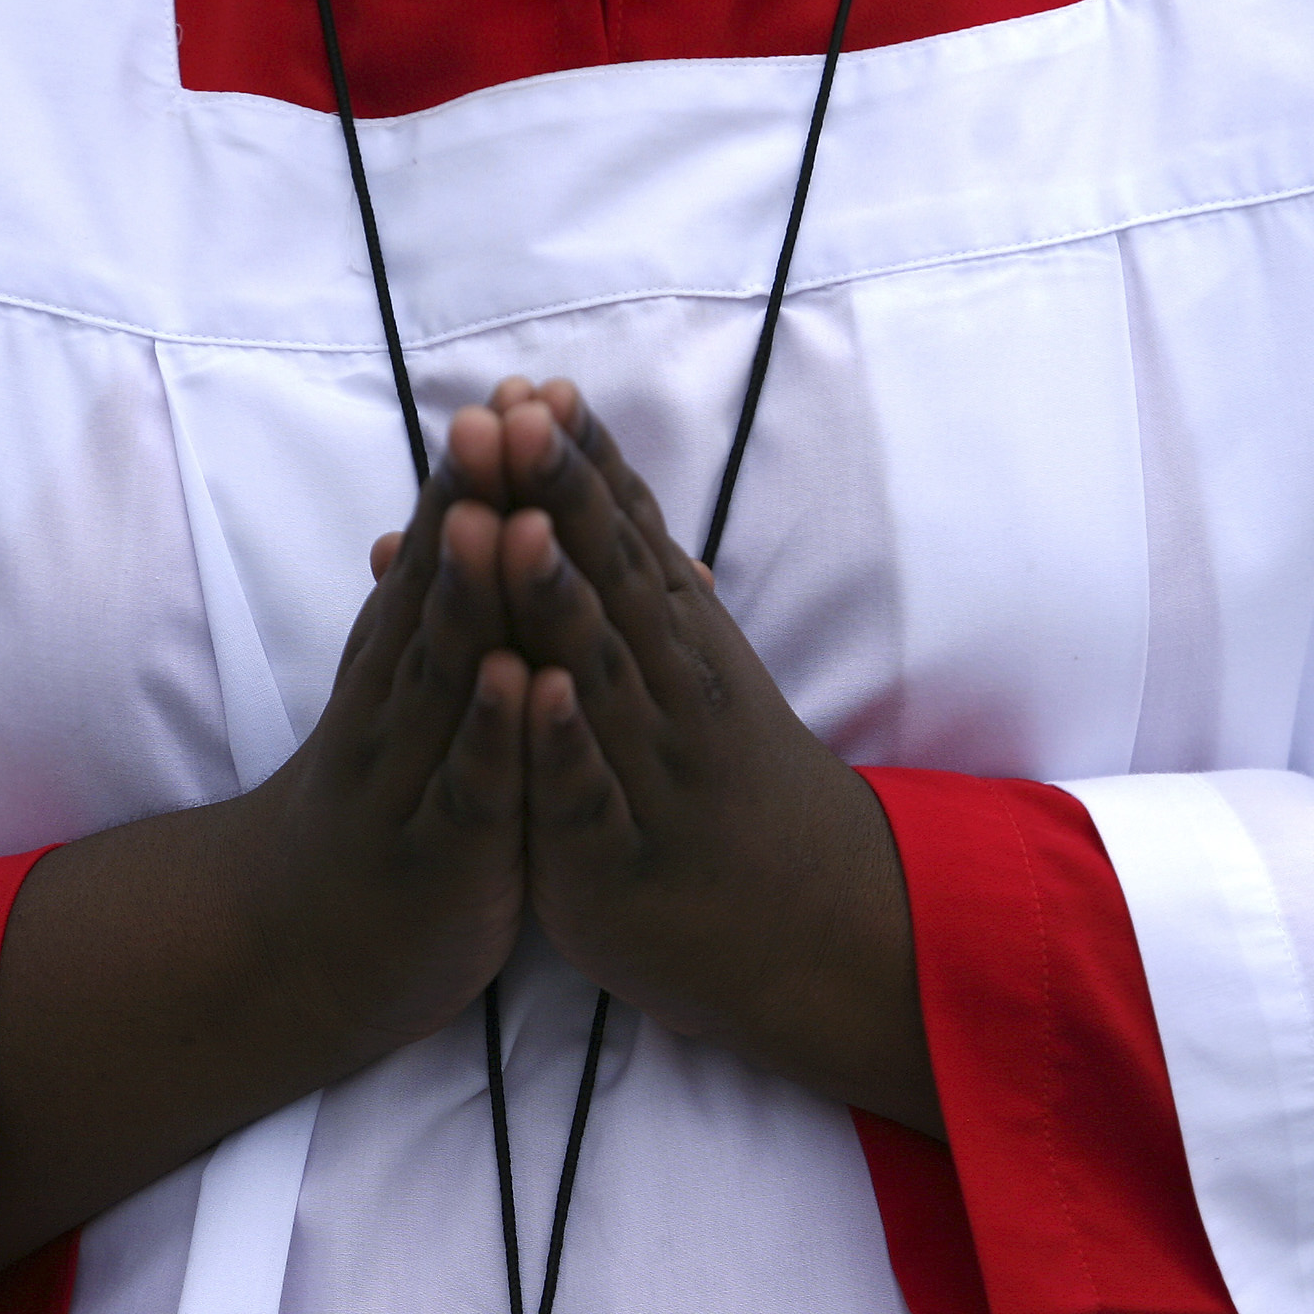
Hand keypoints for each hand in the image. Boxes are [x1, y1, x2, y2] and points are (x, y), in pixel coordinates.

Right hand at [233, 452, 528, 1055]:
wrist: (301, 955)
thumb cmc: (382, 817)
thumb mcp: (402, 707)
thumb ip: (429, 617)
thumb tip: (454, 513)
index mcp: (401, 667)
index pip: (441, 554)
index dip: (478, 476)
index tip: (522, 390)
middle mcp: (397, 706)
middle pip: (438, 590)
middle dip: (474, 502)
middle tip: (504, 414)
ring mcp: (412, 779)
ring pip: (443, 675)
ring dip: (474, 594)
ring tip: (506, 516)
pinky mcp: (439, 854)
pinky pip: (466, 784)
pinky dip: (490, 731)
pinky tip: (516, 677)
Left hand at [468, 378, 938, 1132]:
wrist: (806, 926)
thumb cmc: (718, 788)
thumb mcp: (687, 671)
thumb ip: (629, 581)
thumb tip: (581, 481)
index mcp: (676, 644)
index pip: (620, 537)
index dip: (575, 464)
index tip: (529, 388)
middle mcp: (670, 691)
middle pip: (607, 580)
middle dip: (554, 498)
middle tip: (507, 418)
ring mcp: (648, 772)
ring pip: (599, 673)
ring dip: (555, 598)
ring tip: (515, 525)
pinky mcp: (617, 857)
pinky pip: (590, 794)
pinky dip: (567, 743)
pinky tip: (539, 693)